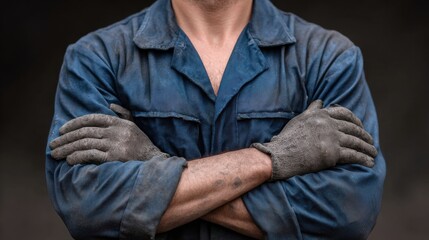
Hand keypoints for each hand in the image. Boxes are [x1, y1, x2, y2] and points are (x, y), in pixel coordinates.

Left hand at [49, 104, 168, 164]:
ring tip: (56, 154)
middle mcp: (115, 131)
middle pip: (84, 132)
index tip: (61, 130)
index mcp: (118, 122)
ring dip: (67, 149)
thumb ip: (123, 114)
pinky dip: (78, 157)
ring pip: (84, 143)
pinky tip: (69, 160)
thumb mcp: (135, 125)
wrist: (154, 161)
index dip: (74, 123)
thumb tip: (110, 105)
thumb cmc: (142, 145)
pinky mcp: (114, 157)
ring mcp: (115, 144)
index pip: (91, 119)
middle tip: (53, 144)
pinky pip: (91, 155)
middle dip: (65, 138)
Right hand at [252, 100, 376, 180]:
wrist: (281, 155)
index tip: (361, 126)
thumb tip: (320, 101)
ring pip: (356, 142)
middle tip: (370, 142)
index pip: (344, 114)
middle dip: (364, 135)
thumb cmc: (287, 139)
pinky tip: (370, 163)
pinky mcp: (332, 153)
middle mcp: (328, 124)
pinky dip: (364, 159)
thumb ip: (312, 110)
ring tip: (373, 153)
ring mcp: (331, 138)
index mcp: (320, 114)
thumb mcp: (299, 119)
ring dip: (367, 148)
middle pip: (353, 128)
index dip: (356, 120)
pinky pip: (353, 155)